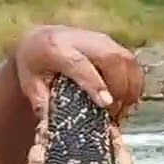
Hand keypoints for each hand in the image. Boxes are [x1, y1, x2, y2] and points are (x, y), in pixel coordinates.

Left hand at [12, 25, 143, 122]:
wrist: (40, 39)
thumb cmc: (34, 66)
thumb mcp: (29, 84)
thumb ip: (41, 102)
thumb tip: (50, 125)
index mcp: (55, 48)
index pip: (79, 64)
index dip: (95, 83)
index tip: (106, 103)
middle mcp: (80, 39)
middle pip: (110, 58)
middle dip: (119, 87)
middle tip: (115, 113)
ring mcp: (99, 38)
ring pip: (126, 58)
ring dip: (131, 86)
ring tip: (124, 110)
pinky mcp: (111, 43)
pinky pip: (130, 61)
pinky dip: (134, 82)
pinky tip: (128, 101)